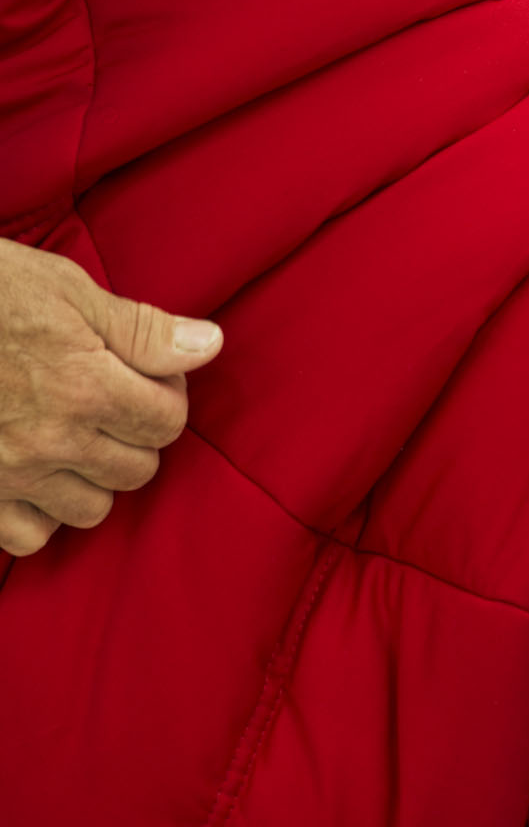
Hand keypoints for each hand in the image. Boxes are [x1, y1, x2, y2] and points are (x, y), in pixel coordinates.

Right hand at [0, 238, 222, 555]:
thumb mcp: (67, 290)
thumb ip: (142, 329)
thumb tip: (210, 345)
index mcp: (84, 386)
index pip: (167, 422)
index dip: (167, 395)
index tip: (144, 375)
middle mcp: (51, 441)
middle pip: (137, 470)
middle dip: (136, 435)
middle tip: (111, 400)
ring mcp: (8, 474)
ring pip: (91, 510)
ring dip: (94, 477)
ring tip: (75, 436)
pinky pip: (31, 537)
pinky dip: (41, 514)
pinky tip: (37, 474)